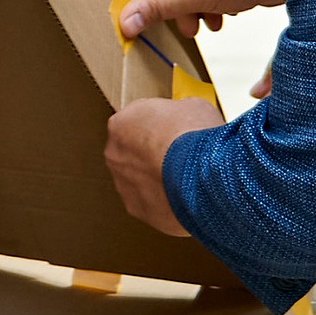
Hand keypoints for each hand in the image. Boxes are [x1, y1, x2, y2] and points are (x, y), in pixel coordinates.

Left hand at [104, 94, 222, 237]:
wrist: (201, 175)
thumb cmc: (195, 137)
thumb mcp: (193, 106)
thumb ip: (178, 111)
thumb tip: (186, 117)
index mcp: (121, 124)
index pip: (137, 123)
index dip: (160, 127)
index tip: (175, 132)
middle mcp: (114, 154)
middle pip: (135, 153)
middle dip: (155, 155)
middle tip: (181, 157)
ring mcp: (123, 184)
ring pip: (140, 180)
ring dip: (158, 180)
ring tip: (187, 180)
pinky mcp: (137, 209)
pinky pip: (151, 203)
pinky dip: (165, 201)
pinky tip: (186, 197)